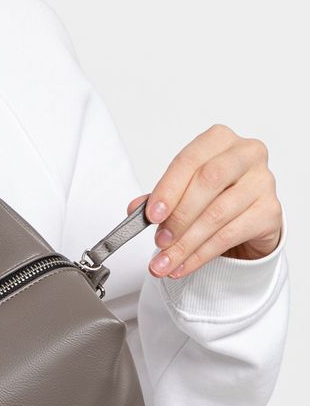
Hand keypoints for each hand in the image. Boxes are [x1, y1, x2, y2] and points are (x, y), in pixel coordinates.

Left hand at [126, 123, 283, 278]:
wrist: (247, 218)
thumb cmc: (213, 197)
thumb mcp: (183, 192)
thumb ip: (159, 198)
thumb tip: (135, 209)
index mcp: (218, 140)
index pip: (189, 160)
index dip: (168, 189)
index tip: (150, 215)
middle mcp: (246, 154)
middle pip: (209, 182)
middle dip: (178, 216)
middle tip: (159, 241)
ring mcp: (263, 181)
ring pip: (217, 214)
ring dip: (185, 243)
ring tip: (165, 262)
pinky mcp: (270, 211)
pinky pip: (229, 235)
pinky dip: (201, 255)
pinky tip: (183, 265)